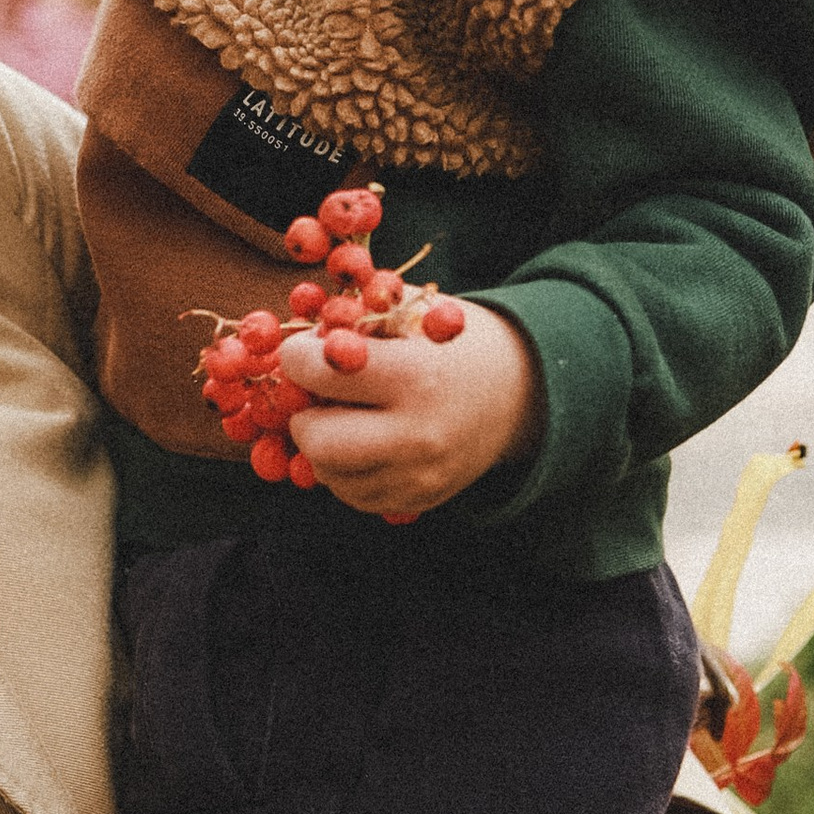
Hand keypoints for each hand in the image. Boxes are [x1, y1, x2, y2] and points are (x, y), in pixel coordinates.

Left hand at [274, 301, 540, 522]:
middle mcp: (417, 435)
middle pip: (316, 439)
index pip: (321, 371)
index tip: (304, 351)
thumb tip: (292, 329)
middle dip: (302, 412)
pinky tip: (363, 440)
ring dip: (320, 443)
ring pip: (327, 474)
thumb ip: (354, 316)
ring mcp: (418, 477)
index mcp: (415, 377)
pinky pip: (351, 495)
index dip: (299, 357)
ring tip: (343, 415)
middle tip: (315, 394)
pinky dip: (343, 469)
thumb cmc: (454, 342)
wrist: (521, 393)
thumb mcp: (413, 312)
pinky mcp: (416, 501)